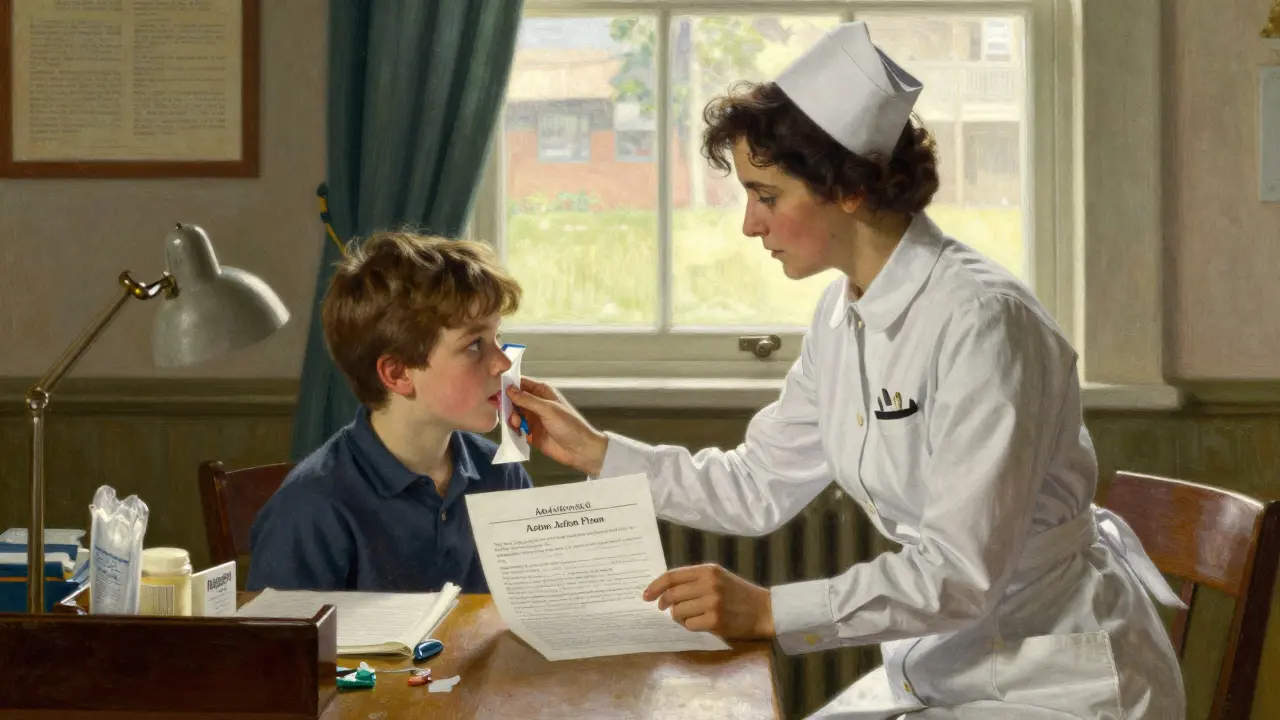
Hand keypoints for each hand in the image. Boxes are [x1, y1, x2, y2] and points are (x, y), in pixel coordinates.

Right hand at [506, 377, 608, 475]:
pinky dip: (513, 429)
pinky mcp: (531, 433)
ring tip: (517, 424)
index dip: (509, 385)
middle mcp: (536, 404)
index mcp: (542, 392)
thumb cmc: (569, 425)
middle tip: (507, 412)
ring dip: (511, 418)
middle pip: (514, 399)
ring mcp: (533, 418)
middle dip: (508, 404)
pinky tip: (517, 432)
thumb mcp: (548, 409)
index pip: (521, 383)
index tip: (496, 389)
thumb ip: (527, 400)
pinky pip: (516, 429)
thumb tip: (509, 389)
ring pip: (513, 414)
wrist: (580, 450)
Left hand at [643, 563, 774, 639]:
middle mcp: (709, 583)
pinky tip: (701, 623)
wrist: (764, 610)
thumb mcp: (718, 578)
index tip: (646, 595)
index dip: (655, 586)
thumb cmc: (738, 594)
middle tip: (664, 609)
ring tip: (691, 616)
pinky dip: (690, 626)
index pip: (672, 576)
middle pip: (671, 594)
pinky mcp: (715, 620)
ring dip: (679, 616)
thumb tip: (664, 591)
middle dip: (664, 604)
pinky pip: (689, 625)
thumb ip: (694, 580)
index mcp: (708, 570)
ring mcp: (712, 602)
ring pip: (678, 611)